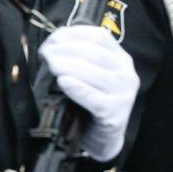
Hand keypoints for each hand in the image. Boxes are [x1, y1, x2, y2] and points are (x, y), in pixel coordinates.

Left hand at [38, 25, 140, 160]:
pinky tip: (62, 82)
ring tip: (50, 65)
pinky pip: (93, 98)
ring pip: (93, 74)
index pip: (100, 37)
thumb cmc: (90, 102)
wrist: (103, 138)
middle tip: (45, 53)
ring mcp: (123, 94)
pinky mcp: (114, 114)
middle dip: (65, 50)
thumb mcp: (89, 75)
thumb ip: (78, 58)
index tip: (54, 38)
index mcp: (121, 60)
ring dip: (67, 66)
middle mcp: (127, 74)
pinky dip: (76, 88)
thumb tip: (51, 43)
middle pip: (95, 53)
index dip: (75, 34)